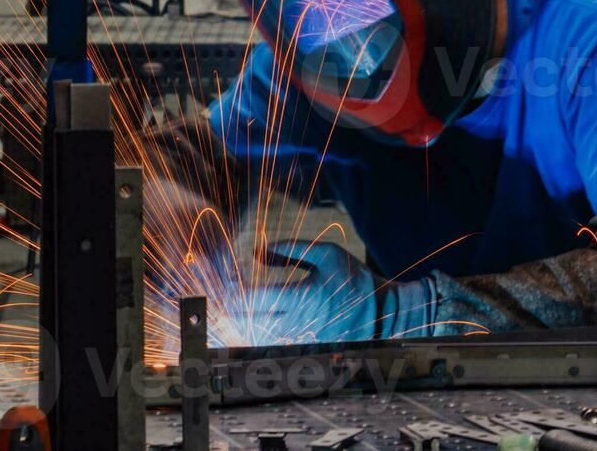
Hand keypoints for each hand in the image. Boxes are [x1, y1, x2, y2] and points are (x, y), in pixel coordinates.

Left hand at [232, 241, 441, 343]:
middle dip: (228, 310)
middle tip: (214, 298)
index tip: (220, 282)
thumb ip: (292, 249)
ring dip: (238, 323)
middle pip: (249, 320)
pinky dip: (256, 333)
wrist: (383, 315)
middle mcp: (298, 322)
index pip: (254, 297)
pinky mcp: (304, 347)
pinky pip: (272, 342)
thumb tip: (259, 251)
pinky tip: (248, 323)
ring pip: (257, 335)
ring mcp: (300, 338)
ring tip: (225, 311)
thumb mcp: (328, 255)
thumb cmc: (356, 280)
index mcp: (303, 297)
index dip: (232, 290)